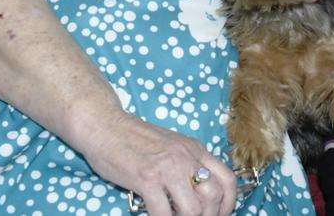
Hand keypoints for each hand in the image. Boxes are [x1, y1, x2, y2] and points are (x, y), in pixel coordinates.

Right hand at [82, 112, 236, 215]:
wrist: (105, 126)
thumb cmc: (135, 138)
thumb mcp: (172, 145)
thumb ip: (187, 163)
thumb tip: (198, 192)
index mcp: (195, 149)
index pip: (227, 179)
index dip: (228, 204)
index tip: (220, 214)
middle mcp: (186, 157)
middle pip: (213, 197)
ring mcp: (167, 168)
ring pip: (192, 209)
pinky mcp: (146, 179)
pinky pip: (163, 213)